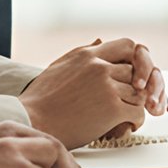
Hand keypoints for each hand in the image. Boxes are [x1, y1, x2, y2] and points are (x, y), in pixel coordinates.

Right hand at [20, 37, 158, 146]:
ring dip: (135, 106)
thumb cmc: (40, 99)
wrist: (29, 121)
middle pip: (135, 71)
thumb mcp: (60, 66)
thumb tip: (100, 40)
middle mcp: (99, 66)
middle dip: (137, 86)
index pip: (128, 45)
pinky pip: (137, 111)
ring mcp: (107, 86)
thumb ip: (83, 53)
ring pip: (138, 92)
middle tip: (136, 98)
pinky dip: (136, 120)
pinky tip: (127, 126)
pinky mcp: (111, 108)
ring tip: (127, 116)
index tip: (136, 74)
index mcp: (87, 55)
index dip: (137, 59)